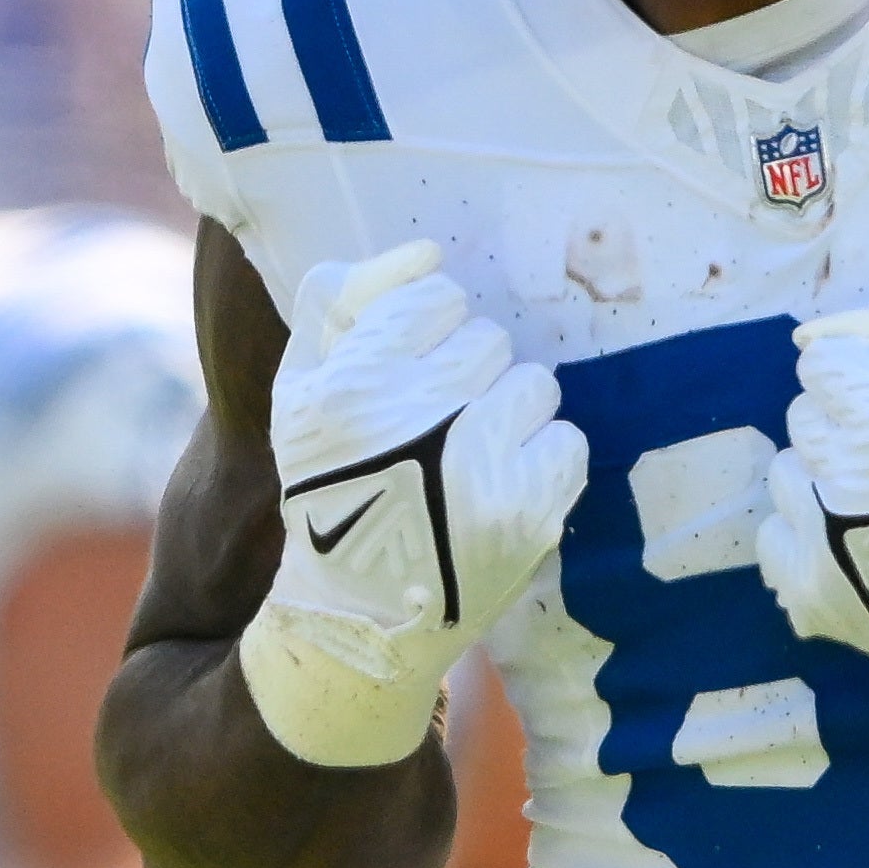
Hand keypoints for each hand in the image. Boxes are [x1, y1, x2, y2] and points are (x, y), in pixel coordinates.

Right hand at [242, 243, 586, 768]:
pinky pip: (566, 439)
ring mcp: (477, 470)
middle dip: (469, 375)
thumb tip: (426, 250)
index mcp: (351, 385)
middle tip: (437, 429)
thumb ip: (345, 302)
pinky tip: (499, 491)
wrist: (362, 617)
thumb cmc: (332, 486)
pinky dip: (542, 462)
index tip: (409, 380)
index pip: (435, 296)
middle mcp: (415, 422)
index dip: (428, 334)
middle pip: (489, 339)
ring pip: (533, 384)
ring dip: (510, 414)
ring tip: (468, 462)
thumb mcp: (302, 388)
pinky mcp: (527, 512)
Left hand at [756, 296, 868, 738]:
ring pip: (788, 474)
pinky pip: (776, 536)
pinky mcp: (810, 593)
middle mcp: (842, 485)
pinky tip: (857, 543)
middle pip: (804, 417)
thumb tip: (817, 332)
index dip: (868, 378)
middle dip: (848, 426)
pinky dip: (808, 535)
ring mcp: (819, 545)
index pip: (823, 363)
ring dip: (826, 479)